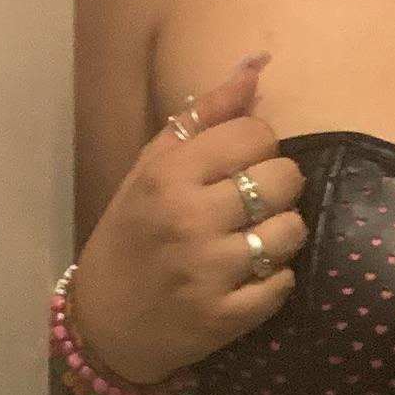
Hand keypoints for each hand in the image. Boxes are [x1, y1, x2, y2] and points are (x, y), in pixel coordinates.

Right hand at [69, 52, 308, 384]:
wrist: (102, 325)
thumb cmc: (130, 236)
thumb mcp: (149, 169)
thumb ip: (202, 117)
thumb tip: (254, 69)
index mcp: (168, 175)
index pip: (255, 134)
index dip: (258, 146)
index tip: (241, 165)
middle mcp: (189, 219)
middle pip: (284, 178)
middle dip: (278, 186)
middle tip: (254, 202)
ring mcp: (209, 271)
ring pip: (291, 230)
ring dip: (282, 233)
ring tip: (254, 238)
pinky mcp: (226, 317)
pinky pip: (285, 282)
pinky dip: (275, 278)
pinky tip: (249, 275)